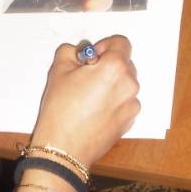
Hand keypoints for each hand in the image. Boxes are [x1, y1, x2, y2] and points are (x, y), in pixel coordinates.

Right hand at [31, 35, 139, 167]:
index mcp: (115, 68)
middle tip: (85, 77)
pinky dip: (112, 101)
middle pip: (124, 64)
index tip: (91, 58)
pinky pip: (123, 102)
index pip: (121, 43)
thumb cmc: (61, 109)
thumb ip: (71, 51)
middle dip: (107, 65)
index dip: (105, 46)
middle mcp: (130, 85)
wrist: (64, 148)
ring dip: (110, 84)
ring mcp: (132, 105)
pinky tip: (93, 111)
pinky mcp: (129, 122)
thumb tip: (80, 53)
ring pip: (124, 84)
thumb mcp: (58, 69)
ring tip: (87, 97)